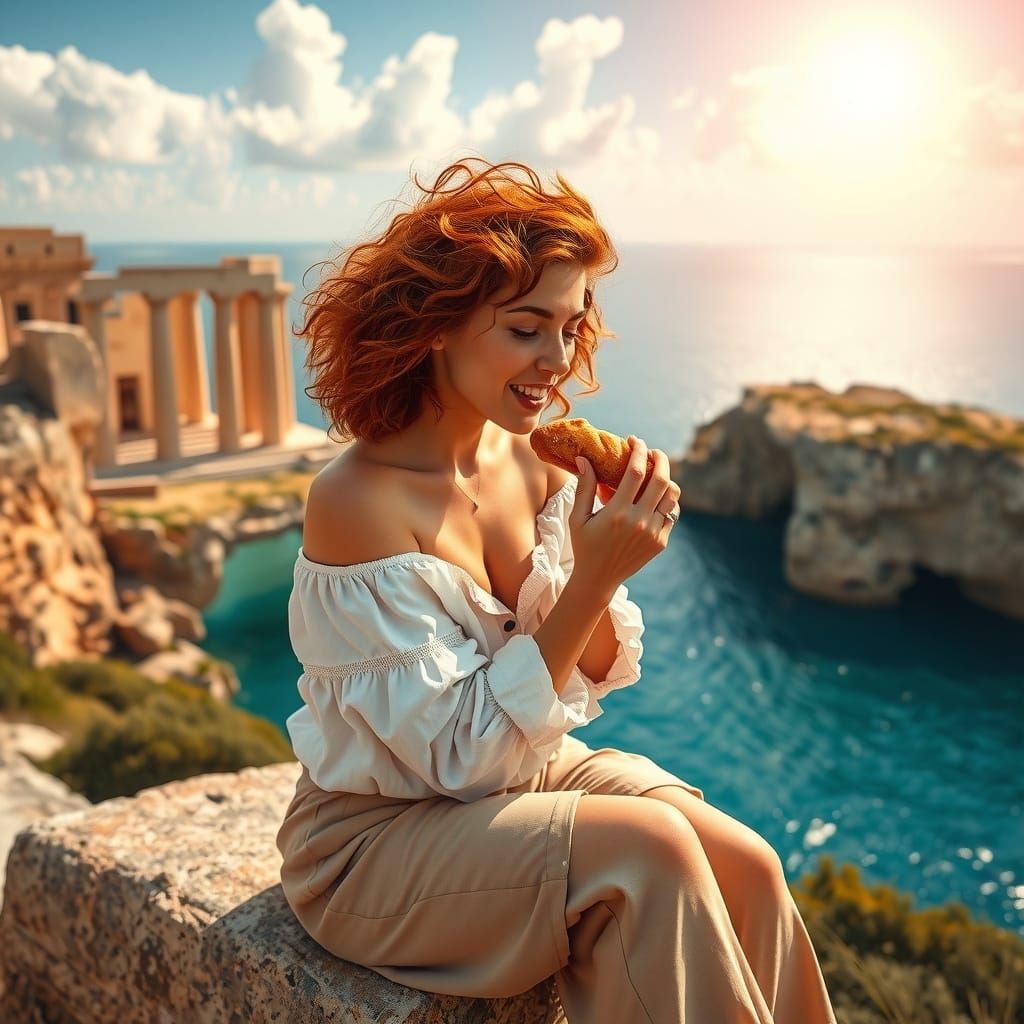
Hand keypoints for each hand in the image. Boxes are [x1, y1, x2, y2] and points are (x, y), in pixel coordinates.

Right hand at [568, 435, 681, 592]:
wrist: (599, 579)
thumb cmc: (584, 545)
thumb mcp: (577, 517)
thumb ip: (584, 487)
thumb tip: (584, 458)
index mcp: (616, 513)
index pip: (635, 472)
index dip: (639, 451)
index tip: (635, 440)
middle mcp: (639, 522)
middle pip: (661, 479)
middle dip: (660, 458)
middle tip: (653, 451)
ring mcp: (653, 533)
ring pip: (672, 496)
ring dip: (667, 479)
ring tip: (656, 473)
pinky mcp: (661, 542)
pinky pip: (672, 513)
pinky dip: (667, 500)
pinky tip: (656, 495)